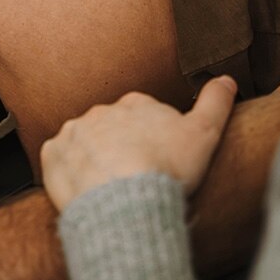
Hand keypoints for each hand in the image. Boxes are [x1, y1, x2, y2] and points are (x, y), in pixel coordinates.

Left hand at [40, 77, 237, 212]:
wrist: (126, 200)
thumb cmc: (168, 169)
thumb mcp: (205, 133)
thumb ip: (215, 102)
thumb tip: (227, 79)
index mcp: (136, 103)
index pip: (143, 115)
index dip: (152, 139)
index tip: (158, 159)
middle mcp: (101, 111)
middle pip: (112, 129)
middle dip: (121, 147)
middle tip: (135, 176)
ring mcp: (74, 132)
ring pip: (85, 143)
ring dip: (94, 159)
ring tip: (110, 187)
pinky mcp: (53, 155)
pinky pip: (58, 160)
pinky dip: (69, 171)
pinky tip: (84, 188)